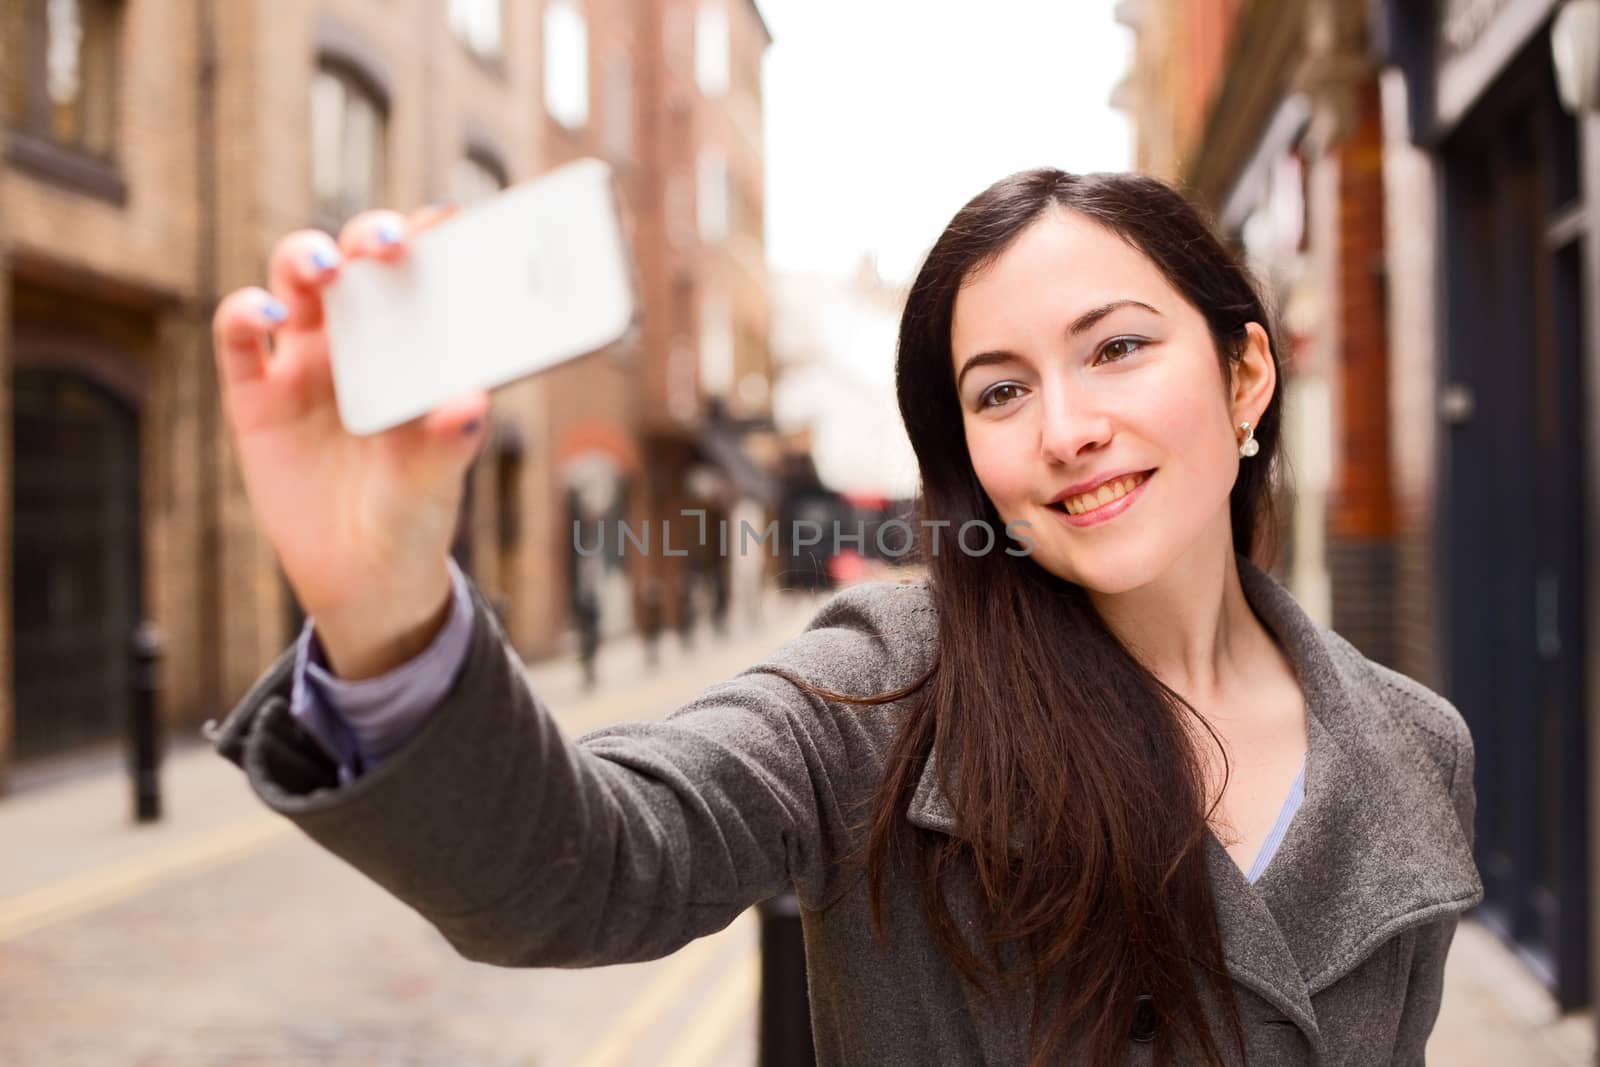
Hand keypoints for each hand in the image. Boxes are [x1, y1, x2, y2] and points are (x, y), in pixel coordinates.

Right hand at [211, 206, 488, 679]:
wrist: (362, 581)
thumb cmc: (412, 514)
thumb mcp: (434, 483)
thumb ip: (449, 443)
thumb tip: (473, 403)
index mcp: (415, 348)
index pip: (422, 275)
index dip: (431, 237)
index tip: (449, 218)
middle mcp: (360, 341)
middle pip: (356, 263)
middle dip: (368, 238)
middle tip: (389, 243)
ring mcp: (304, 363)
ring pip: (294, 282)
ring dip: (306, 260)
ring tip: (328, 268)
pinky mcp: (256, 396)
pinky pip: (239, 337)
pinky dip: (246, 311)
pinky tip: (268, 313)